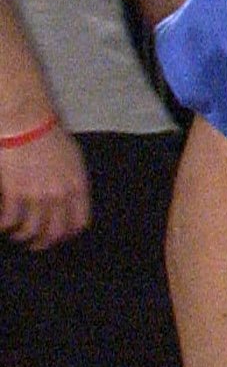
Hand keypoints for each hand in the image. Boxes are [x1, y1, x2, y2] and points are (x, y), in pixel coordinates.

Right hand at [0, 124, 88, 249]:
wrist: (26, 122)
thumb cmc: (49, 135)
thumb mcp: (72, 159)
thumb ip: (72, 181)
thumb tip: (68, 198)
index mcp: (77, 186)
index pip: (79, 222)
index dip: (68, 234)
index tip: (58, 236)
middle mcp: (60, 194)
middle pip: (55, 232)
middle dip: (44, 242)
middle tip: (35, 244)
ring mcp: (36, 195)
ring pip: (31, 230)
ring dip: (22, 236)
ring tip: (17, 234)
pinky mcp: (14, 191)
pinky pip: (9, 219)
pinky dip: (5, 225)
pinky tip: (3, 224)